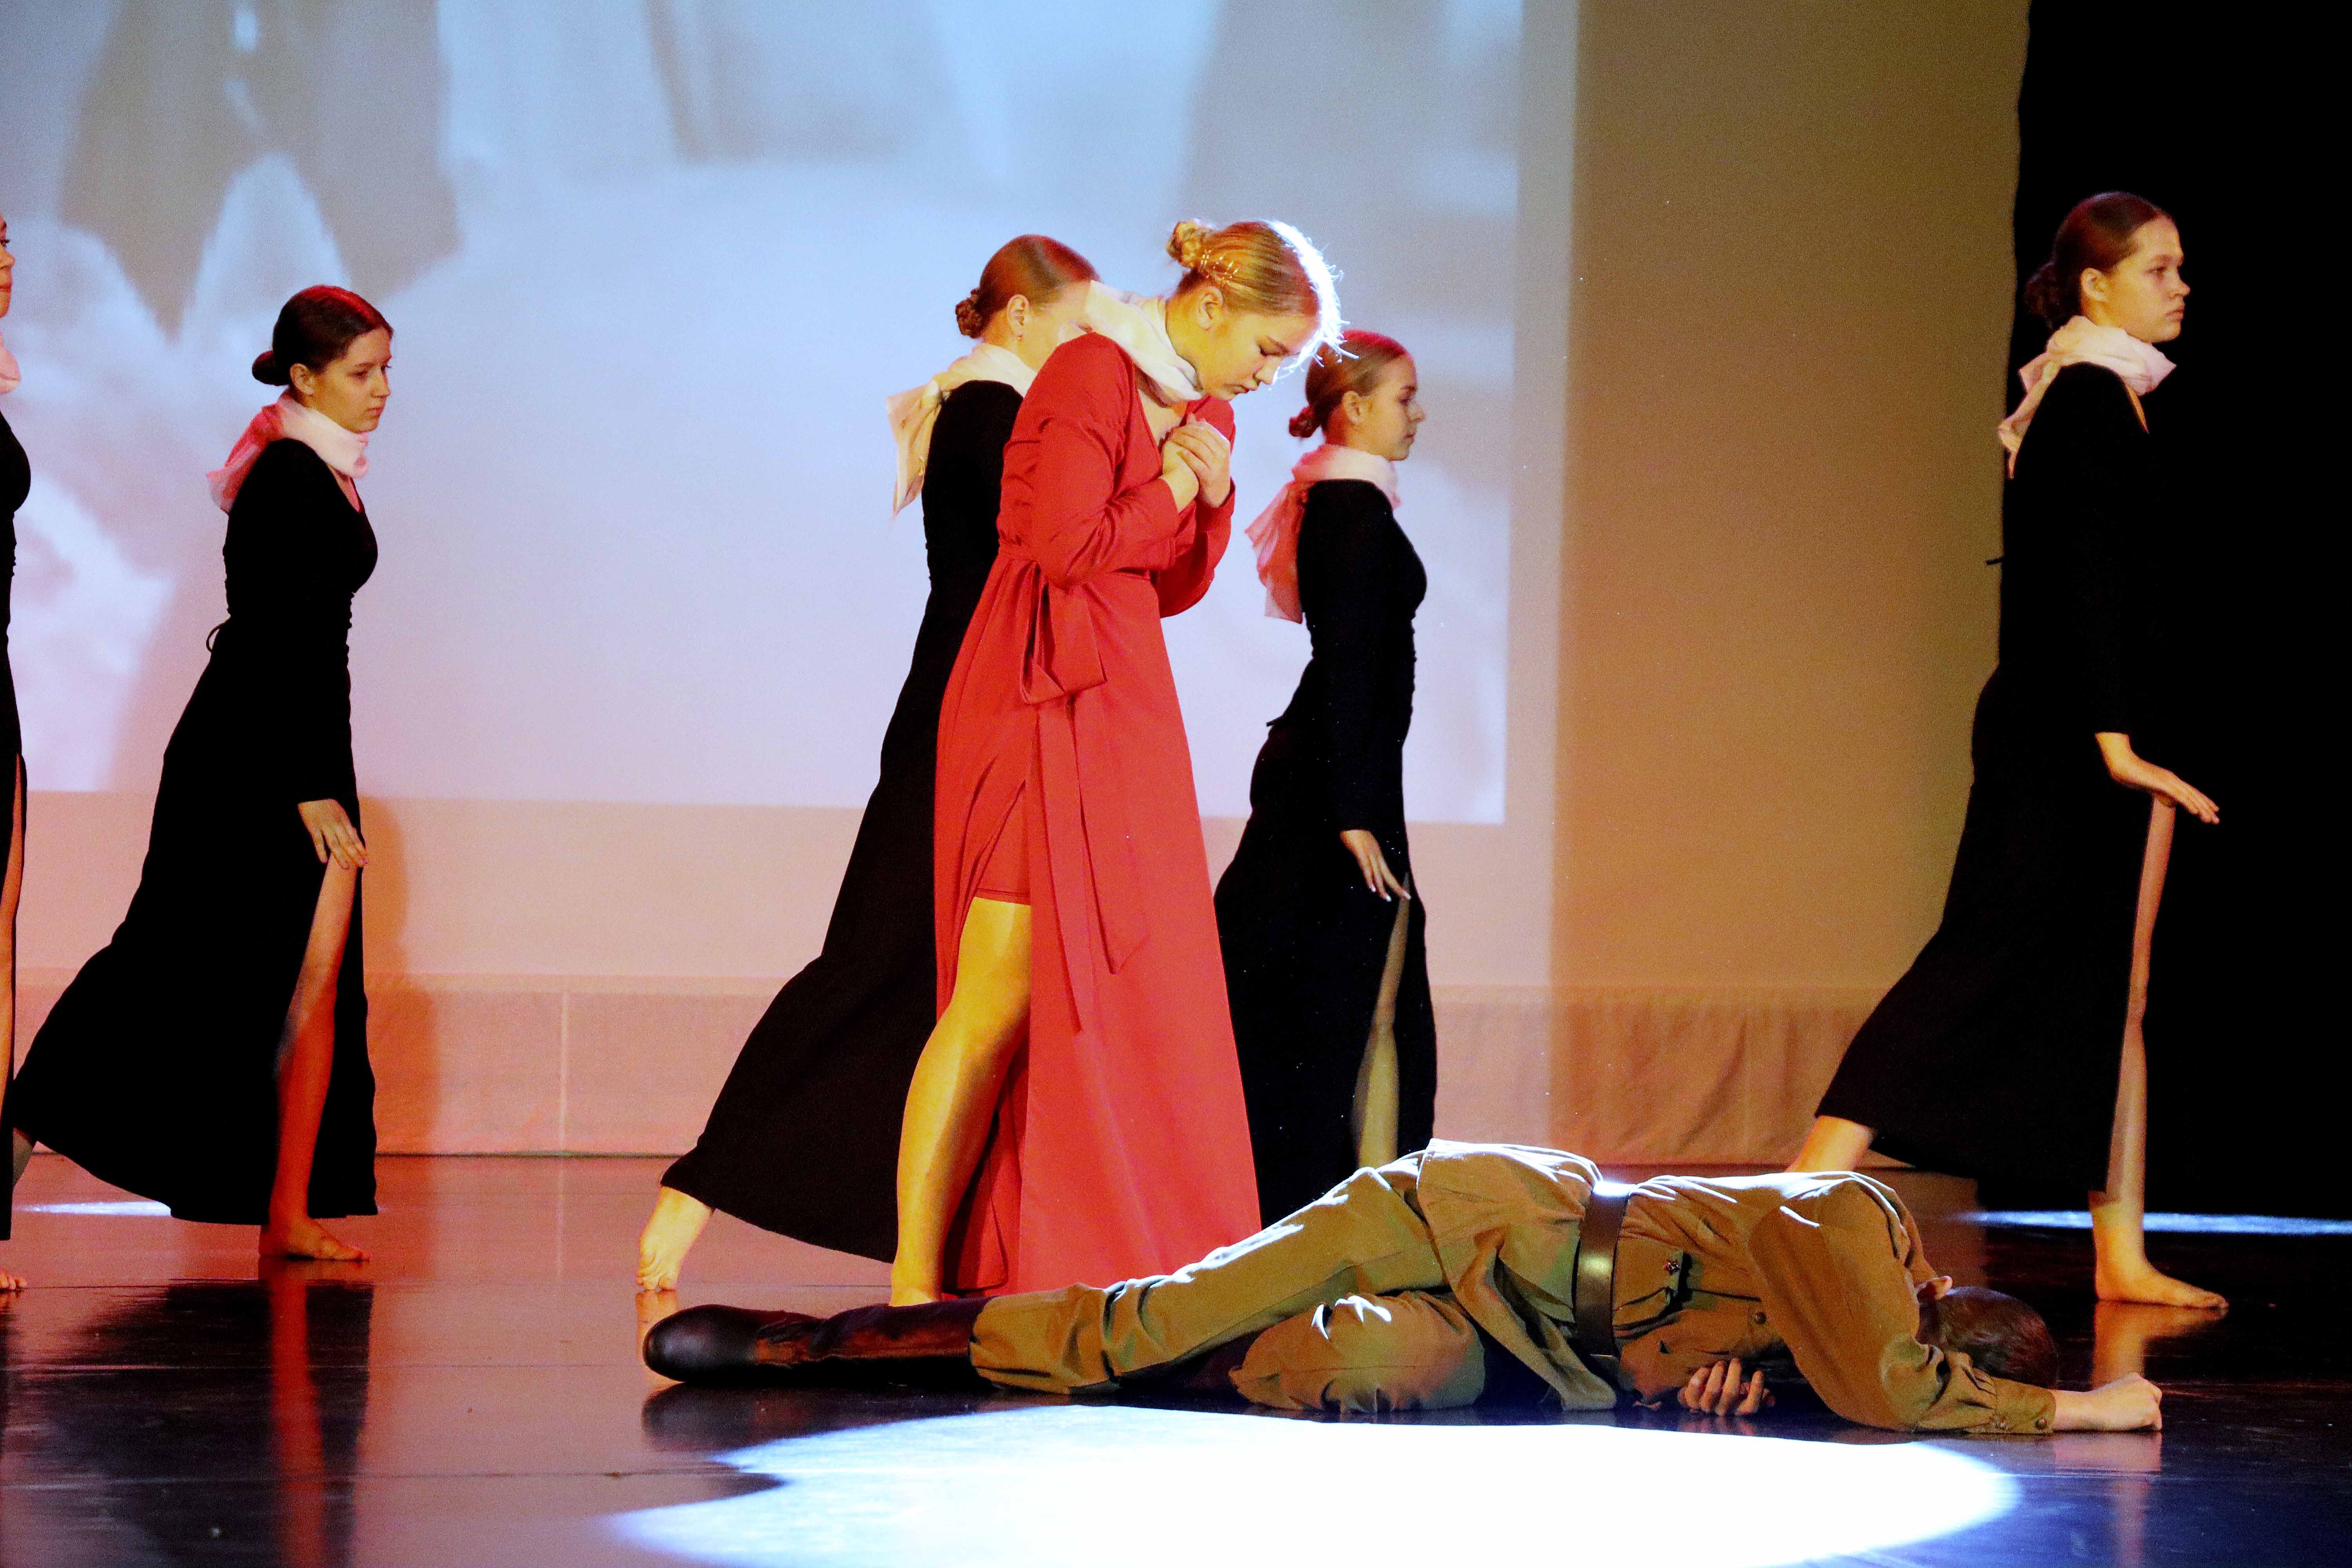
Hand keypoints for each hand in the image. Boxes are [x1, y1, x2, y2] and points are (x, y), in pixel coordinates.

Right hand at [298, 798, 367, 869]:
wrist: (313, 793)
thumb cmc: (326, 804)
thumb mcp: (340, 812)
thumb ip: (346, 824)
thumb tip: (354, 833)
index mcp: (344, 821)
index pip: (354, 838)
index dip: (360, 848)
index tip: (367, 858)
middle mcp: (337, 825)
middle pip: (347, 842)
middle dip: (355, 854)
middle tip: (362, 865)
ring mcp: (325, 826)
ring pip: (334, 844)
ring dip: (340, 856)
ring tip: (345, 867)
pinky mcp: (313, 827)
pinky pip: (318, 841)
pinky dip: (321, 851)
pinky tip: (324, 861)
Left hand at [1164, 416, 1231, 507]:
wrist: (1219, 493)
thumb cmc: (1213, 468)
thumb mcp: (1212, 450)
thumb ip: (1202, 433)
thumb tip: (1192, 416)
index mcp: (1224, 444)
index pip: (1206, 428)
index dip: (1191, 425)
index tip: (1180, 426)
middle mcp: (1222, 453)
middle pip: (1202, 436)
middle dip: (1186, 431)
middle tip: (1173, 432)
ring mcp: (1216, 464)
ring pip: (1199, 447)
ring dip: (1184, 441)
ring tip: (1173, 439)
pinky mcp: (1209, 476)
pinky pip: (1197, 462)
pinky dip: (1188, 456)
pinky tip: (1180, 452)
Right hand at [1339, 828, 1409, 902]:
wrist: (1351, 819)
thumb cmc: (1355, 832)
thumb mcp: (1363, 847)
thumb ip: (1365, 856)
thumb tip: (1366, 865)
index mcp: (1377, 855)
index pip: (1388, 872)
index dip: (1395, 883)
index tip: (1403, 893)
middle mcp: (1377, 856)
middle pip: (1388, 875)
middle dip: (1397, 887)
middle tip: (1406, 897)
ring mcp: (1370, 854)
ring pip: (1378, 874)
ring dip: (1382, 887)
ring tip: (1386, 898)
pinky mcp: (1361, 853)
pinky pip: (1365, 868)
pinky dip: (1369, 879)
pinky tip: (1371, 888)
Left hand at [1678, 1358, 1772, 1417]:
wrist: (1699, 1399)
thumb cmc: (1725, 1394)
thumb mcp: (1743, 1396)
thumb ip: (1758, 1396)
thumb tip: (1772, 1399)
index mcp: (1737, 1410)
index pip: (1750, 1407)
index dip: (1756, 1391)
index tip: (1759, 1372)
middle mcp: (1722, 1410)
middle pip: (1731, 1394)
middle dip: (1735, 1374)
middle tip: (1737, 1361)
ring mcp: (1706, 1406)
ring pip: (1713, 1390)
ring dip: (1718, 1373)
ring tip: (1722, 1363)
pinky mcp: (1691, 1399)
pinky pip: (1695, 1386)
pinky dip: (1701, 1374)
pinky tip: (1706, 1368)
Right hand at [2053, 1373, 2163, 1431]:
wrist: (2092, 1408)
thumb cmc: (2098, 1404)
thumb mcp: (2116, 1392)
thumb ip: (2130, 1394)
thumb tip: (2138, 1407)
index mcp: (2135, 1377)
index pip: (2148, 1393)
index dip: (2138, 1404)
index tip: (2123, 1407)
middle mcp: (2145, 1384)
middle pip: (2156, 1402)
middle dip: (2147, 1410)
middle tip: (2127, 1414)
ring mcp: (2149, 1397)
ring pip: (2155, 1415)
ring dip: (2143, 1420)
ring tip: (2125, 1417)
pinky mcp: (2153, 1410)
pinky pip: (2156, 1426)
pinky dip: (2145, 1429)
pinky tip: (2129, 1423)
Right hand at [2095, 734, 2217, 823]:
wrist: (2123, 766)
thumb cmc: (2134, 776)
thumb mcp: (2152, 787)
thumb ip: (2163, 795)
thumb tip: (2174, 804)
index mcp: (2172, 780)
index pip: (2192, 792)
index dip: (2204, 801)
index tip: (2213, 810)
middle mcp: (2174, 779)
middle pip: (2194, 795)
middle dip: (2206, 808)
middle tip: (2216, 820)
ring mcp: (2169, 781)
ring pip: (2189, 796)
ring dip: (2201, 809)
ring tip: (2209, 819)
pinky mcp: (2163, 783)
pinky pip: (2179, 795)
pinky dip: (2189, 803)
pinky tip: (2195, 812)